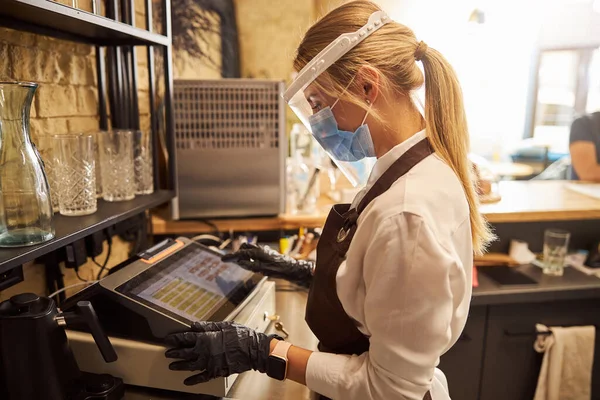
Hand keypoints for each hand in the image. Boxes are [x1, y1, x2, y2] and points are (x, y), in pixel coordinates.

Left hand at [165, 321, 279, 384]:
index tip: (168, 339)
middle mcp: (204, 351)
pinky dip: (193, 380)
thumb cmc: (240, 335)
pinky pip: (201, 378)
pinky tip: (186, 382)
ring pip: (189, 366)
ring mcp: (209, 363)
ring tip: (171, 366)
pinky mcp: (215, 372)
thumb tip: (193, 325)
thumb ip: (208, 326)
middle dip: (175, 353)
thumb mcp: (224, 325)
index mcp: (206, 338)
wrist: (253, 350)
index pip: (186, 338)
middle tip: (167, 353)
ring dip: (179, 366)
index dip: (175, 338)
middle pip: (184, 353)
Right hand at [221, 243, 312, 287]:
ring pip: (250, 250)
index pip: (240, 254)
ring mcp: (263, 250)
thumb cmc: (277, 269)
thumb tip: (239, 262)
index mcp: (257, 252)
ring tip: (242, 264)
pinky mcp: (267, 253)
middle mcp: (259, 249)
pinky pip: (255, 253)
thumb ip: (249, 265)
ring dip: (244, 255)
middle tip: (233, 261)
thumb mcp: (261, 269)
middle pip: (244, 248)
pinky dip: (250, 257)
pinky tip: (252, 263)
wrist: (290, 268)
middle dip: (238, 253)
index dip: (231, 257)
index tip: (223, 260)